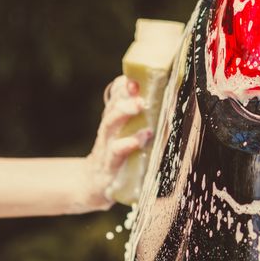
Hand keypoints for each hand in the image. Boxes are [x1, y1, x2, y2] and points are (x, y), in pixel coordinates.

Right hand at [82, 76, 152, 210]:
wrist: (92, 185)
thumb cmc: (116, 155)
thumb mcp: (124, 136)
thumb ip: (140, 120)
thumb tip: (168, 102)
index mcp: (113, 120)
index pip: (116, 96)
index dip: (123, 85)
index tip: (134, 75)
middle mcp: (108, 130)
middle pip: (113, 105)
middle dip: (125, 95)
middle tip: (137, 87)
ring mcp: (106, 146)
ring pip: (110, 125)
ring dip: (124, 112)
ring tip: (140, 104)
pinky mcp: (108, 166)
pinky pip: (116, 153)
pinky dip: (128, 144)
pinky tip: (141, 139)